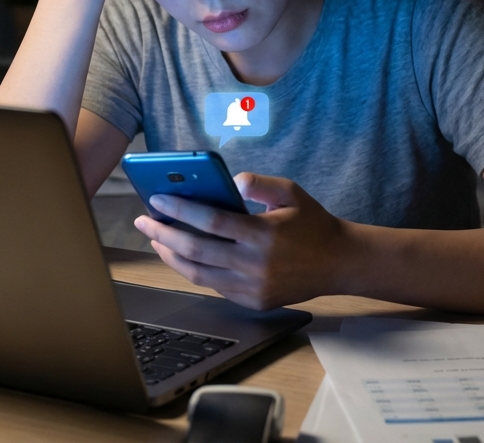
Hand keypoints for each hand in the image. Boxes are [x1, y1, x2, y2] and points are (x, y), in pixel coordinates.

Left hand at [133, 173, 354, 309]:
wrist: (338, 264)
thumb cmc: (312, 223)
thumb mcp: (291, 192)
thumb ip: (258, 183)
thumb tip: (229, 181)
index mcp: (263, 234)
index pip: (211, 221)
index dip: (180, 210)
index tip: (157, 200)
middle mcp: (255, 264)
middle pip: (196, 250)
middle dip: (163, 234)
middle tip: (144, 220)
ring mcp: (253, 288)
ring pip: (198, 274)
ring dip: (171, 256)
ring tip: (156, 239)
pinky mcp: (253, 302)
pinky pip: (214, 287)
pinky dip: (194, 271)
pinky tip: (182, 256)